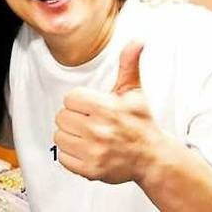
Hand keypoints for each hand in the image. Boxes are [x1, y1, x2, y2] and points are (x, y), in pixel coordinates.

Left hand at [54, 41, 161, 183]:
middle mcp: (100, 130)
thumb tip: (137, 41)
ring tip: (87, 135)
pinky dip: (70, 154)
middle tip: (89, 121)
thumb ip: (129, 64)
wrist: (152, 157)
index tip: (91, 107)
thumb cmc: (140, 122)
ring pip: (59, 137)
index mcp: (107, 108)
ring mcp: (94, 151)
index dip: (79, 102)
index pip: (70, 98)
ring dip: (70, 136)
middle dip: (73, 118)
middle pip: (61, 117)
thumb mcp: (133, 91)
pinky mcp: (90, 170)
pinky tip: (85, 149)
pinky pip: (63, 157)